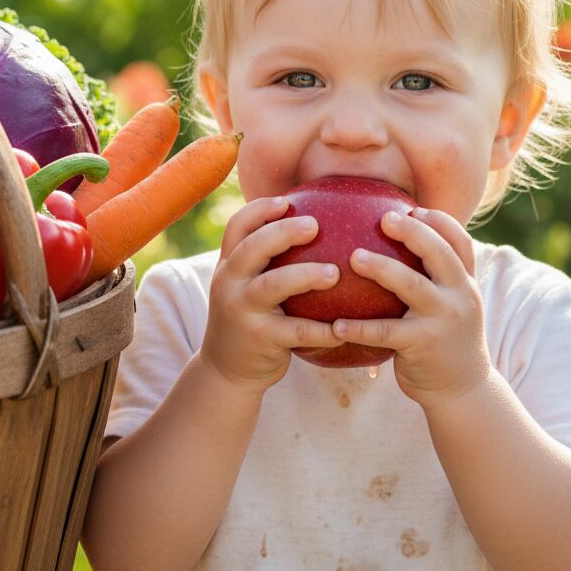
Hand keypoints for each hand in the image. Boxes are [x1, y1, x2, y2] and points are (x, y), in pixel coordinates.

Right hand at [201, 196, 343, 391]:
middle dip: (282, 232)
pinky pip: (295, 331)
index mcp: (228, 265)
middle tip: (315, 225)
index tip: (287, 201)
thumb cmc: (249, 319)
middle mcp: (230, 283)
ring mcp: (242, 310)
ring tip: (334, 273)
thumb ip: (264, 262)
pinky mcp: (259, 338)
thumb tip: (311, 225)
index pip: (237, 227)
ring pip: (272, 285)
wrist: (226, 370)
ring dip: (305, 276)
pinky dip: (320, 330)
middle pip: (252, 248)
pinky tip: (344, 328)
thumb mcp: (244, 287)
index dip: (259, 210)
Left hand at [331, 208, 491, 408]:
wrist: (463, 391)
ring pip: (412, 285)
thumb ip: (432, 277)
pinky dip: (359, 327)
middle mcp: (460, 296)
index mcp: (464, 282)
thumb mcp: (449, 304)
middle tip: (382, 219)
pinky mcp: (423, 345)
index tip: (414, 209)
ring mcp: (443, 320)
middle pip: (439, 254)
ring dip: (381, 268)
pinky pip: (385, 331)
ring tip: (353, 257)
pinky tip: (335, 324)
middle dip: (412, 233)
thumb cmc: (442, 338)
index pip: (460, 242)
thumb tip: (392, 240)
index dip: (439, 221)